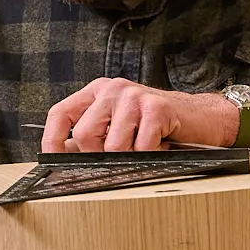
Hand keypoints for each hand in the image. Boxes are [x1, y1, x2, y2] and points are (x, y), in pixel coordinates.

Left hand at [42, 78, 239, 152]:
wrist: (199, 118)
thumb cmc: (155, 125)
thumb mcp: (117, 126)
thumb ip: (91, 139)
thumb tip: (64, 160)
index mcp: (97, 92)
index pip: (61, 113)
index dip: (52, 139)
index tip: (50, 159)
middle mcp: (113, 89)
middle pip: (86, 134)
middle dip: (98, 157)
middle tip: (117, 160)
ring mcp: (135, 96)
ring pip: (114, 146)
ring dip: (129, 158)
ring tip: (143, 149)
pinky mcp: (157, 108)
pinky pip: (141, 148)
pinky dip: (149, 155)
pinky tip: (158, 145)